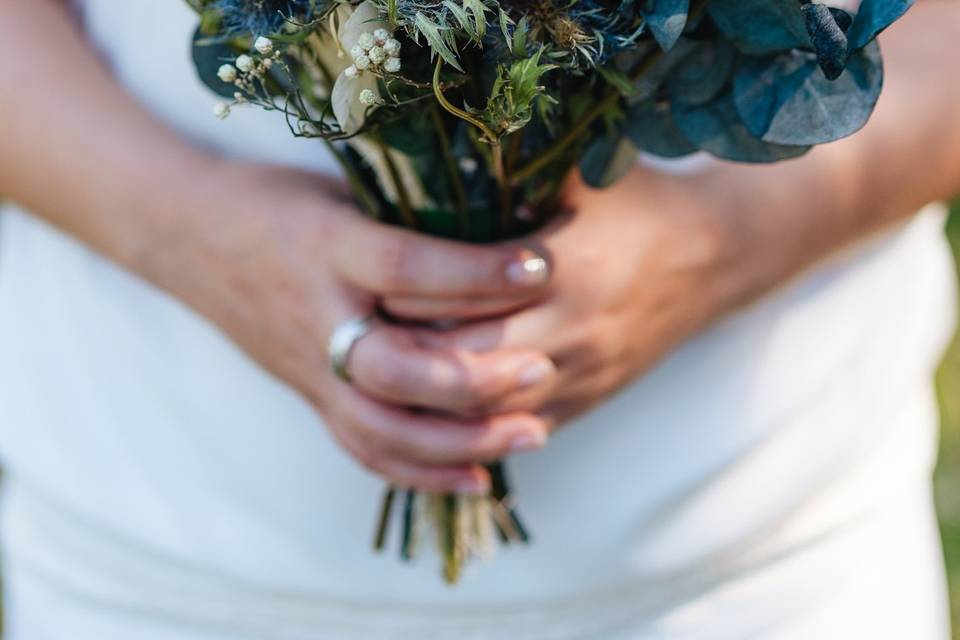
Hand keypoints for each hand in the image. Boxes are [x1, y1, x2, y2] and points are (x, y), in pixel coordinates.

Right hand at [144, 161, 559, 492]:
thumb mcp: (341, 188)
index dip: (476, 272)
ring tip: (533, 433)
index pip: (406, 268)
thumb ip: (408, 212)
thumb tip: (507, 213)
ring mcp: (310, 368)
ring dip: (465, 440)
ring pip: (384, 428)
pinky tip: (477, 477)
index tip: (542, 267)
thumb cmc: (278, 202)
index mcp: (327, 248)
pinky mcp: (311, 397)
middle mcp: (317, 316)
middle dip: (476, 377)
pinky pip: (364, 449)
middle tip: (542, 368)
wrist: (191, 238)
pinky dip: (423, 472)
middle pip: (395, 369)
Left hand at [385, 167, 741, 427]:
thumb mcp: (582, 175)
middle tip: (355, 341)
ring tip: (385, 384)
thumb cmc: (640, 206)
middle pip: (464, 362)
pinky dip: (475, 428)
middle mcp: (573, 330)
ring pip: (489, 410)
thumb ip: (515, 172)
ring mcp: (584, 373)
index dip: (405, 295)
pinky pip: (521, 429)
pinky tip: (434, 417)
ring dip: (436, 403)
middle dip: (407, 356)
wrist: (715, 256)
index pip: (459, 295)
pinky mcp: (590, 399)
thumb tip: (436, 162)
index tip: (364, 286)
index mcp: (565, 269)